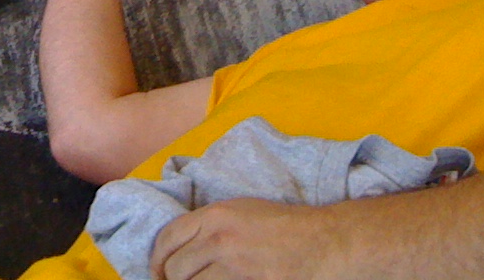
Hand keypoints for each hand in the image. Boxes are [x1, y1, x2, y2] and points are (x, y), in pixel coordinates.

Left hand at [150, 198, 344, 279]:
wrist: (326, 243)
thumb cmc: (286, 226)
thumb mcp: (242, 211)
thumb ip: (211, 223)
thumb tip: (184, 243)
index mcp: (214, 216)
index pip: (168, 237)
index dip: (157, 258)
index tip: (157, 271)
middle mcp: (219, 238)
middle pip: (176, 267)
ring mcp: (235, 265)